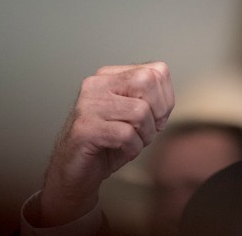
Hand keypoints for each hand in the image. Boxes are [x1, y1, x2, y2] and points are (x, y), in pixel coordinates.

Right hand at [39, 62, 174, 226]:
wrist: (76, 171)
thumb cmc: (108, 143)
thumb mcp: (134, 116)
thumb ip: (150, 100)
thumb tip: (166, 99)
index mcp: (110, 76)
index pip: (156, 71)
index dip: (166, 98)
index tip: (157, 118)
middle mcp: (96, 84)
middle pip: (147, 81)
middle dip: (158, 112)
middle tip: (148, 130)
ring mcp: (88, 105)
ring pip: (139, 111)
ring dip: (145, 135)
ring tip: (132, 143)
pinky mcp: (85, 128)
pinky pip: (126, 134)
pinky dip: (132, 148)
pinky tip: (122, 150)